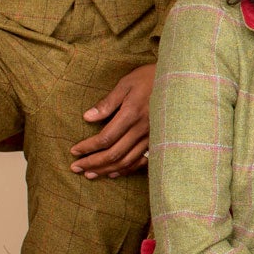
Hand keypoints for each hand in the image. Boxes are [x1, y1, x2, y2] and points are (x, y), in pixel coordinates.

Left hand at [71, 63, 154, 178]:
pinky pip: (141, 161)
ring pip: (126, 161)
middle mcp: (141, 130)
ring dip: (106, 170)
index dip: (88, 147)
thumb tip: (87, 117)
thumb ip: (108, 102)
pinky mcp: (158, 140)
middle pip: (114, 154)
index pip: (105, 138)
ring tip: (90, 174)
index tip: (74, 151)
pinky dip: (126, 170)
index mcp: (131, 114)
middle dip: (92, 163)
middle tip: (76, 168)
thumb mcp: (126, 83)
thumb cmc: (149, 78)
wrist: (180, 81)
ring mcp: (151, 137)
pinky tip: (114, 173)